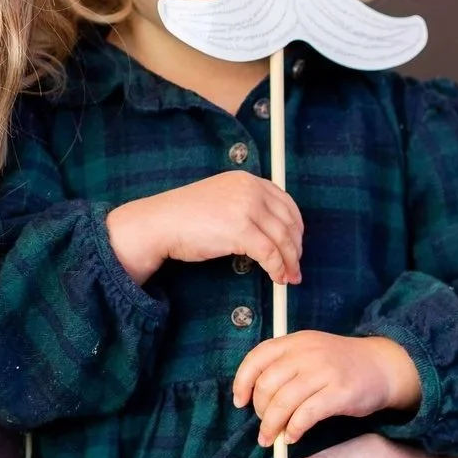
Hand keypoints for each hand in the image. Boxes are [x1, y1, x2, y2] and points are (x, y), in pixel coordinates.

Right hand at [107, 171, 302, 285]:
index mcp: (246, 180)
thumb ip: (247, 205)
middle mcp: (250, 189)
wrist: (160, 222)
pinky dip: (277, 269)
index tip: (296, 243)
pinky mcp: (240, 230)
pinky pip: (270, 254)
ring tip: (288, 276)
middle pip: (288, 221)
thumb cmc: (185, 216)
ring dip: (289, 262)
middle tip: (295, 266)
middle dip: (296, 247)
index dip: (296, 226)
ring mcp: (246, 208)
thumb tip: (274, 231)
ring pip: (283, 240)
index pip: (286, 202)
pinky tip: (276, 277)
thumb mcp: (222, 199)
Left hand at [234, 332, 421, 446]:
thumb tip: (253, 395)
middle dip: (260, 410)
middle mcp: (307, 353)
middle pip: (267, 384)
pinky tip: (292, 437)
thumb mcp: (310, 351)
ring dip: (271, 425)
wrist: (383, 365)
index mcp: (295, 341)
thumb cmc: (341, 364)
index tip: (240, 402)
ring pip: (283, 402)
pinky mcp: (340, 392)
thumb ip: (284, 365)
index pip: (257, 357)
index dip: (242, 382)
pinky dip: (294, 429)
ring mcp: (324, 371)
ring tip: (271, 439)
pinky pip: (306, 414)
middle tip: (264, 426)